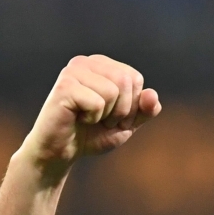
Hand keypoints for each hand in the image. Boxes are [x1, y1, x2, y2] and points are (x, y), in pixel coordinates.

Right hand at [19, 55, 161, 176]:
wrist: (61, 152)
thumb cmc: (92, 133)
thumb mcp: (128, 123)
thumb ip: (145, 109)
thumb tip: (152, 94)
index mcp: (102, 64)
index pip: (135, 78)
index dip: (131, 104)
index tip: (112, 115)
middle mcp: (86, 62)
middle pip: (126, 81)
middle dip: (121, 109)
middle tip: (101, 120)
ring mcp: (73, 72)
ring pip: (113, 91)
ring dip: (106, 115)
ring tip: (89, 118)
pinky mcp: (64, 86)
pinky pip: (98, 103)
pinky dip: (92, 118)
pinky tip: (77, 118)